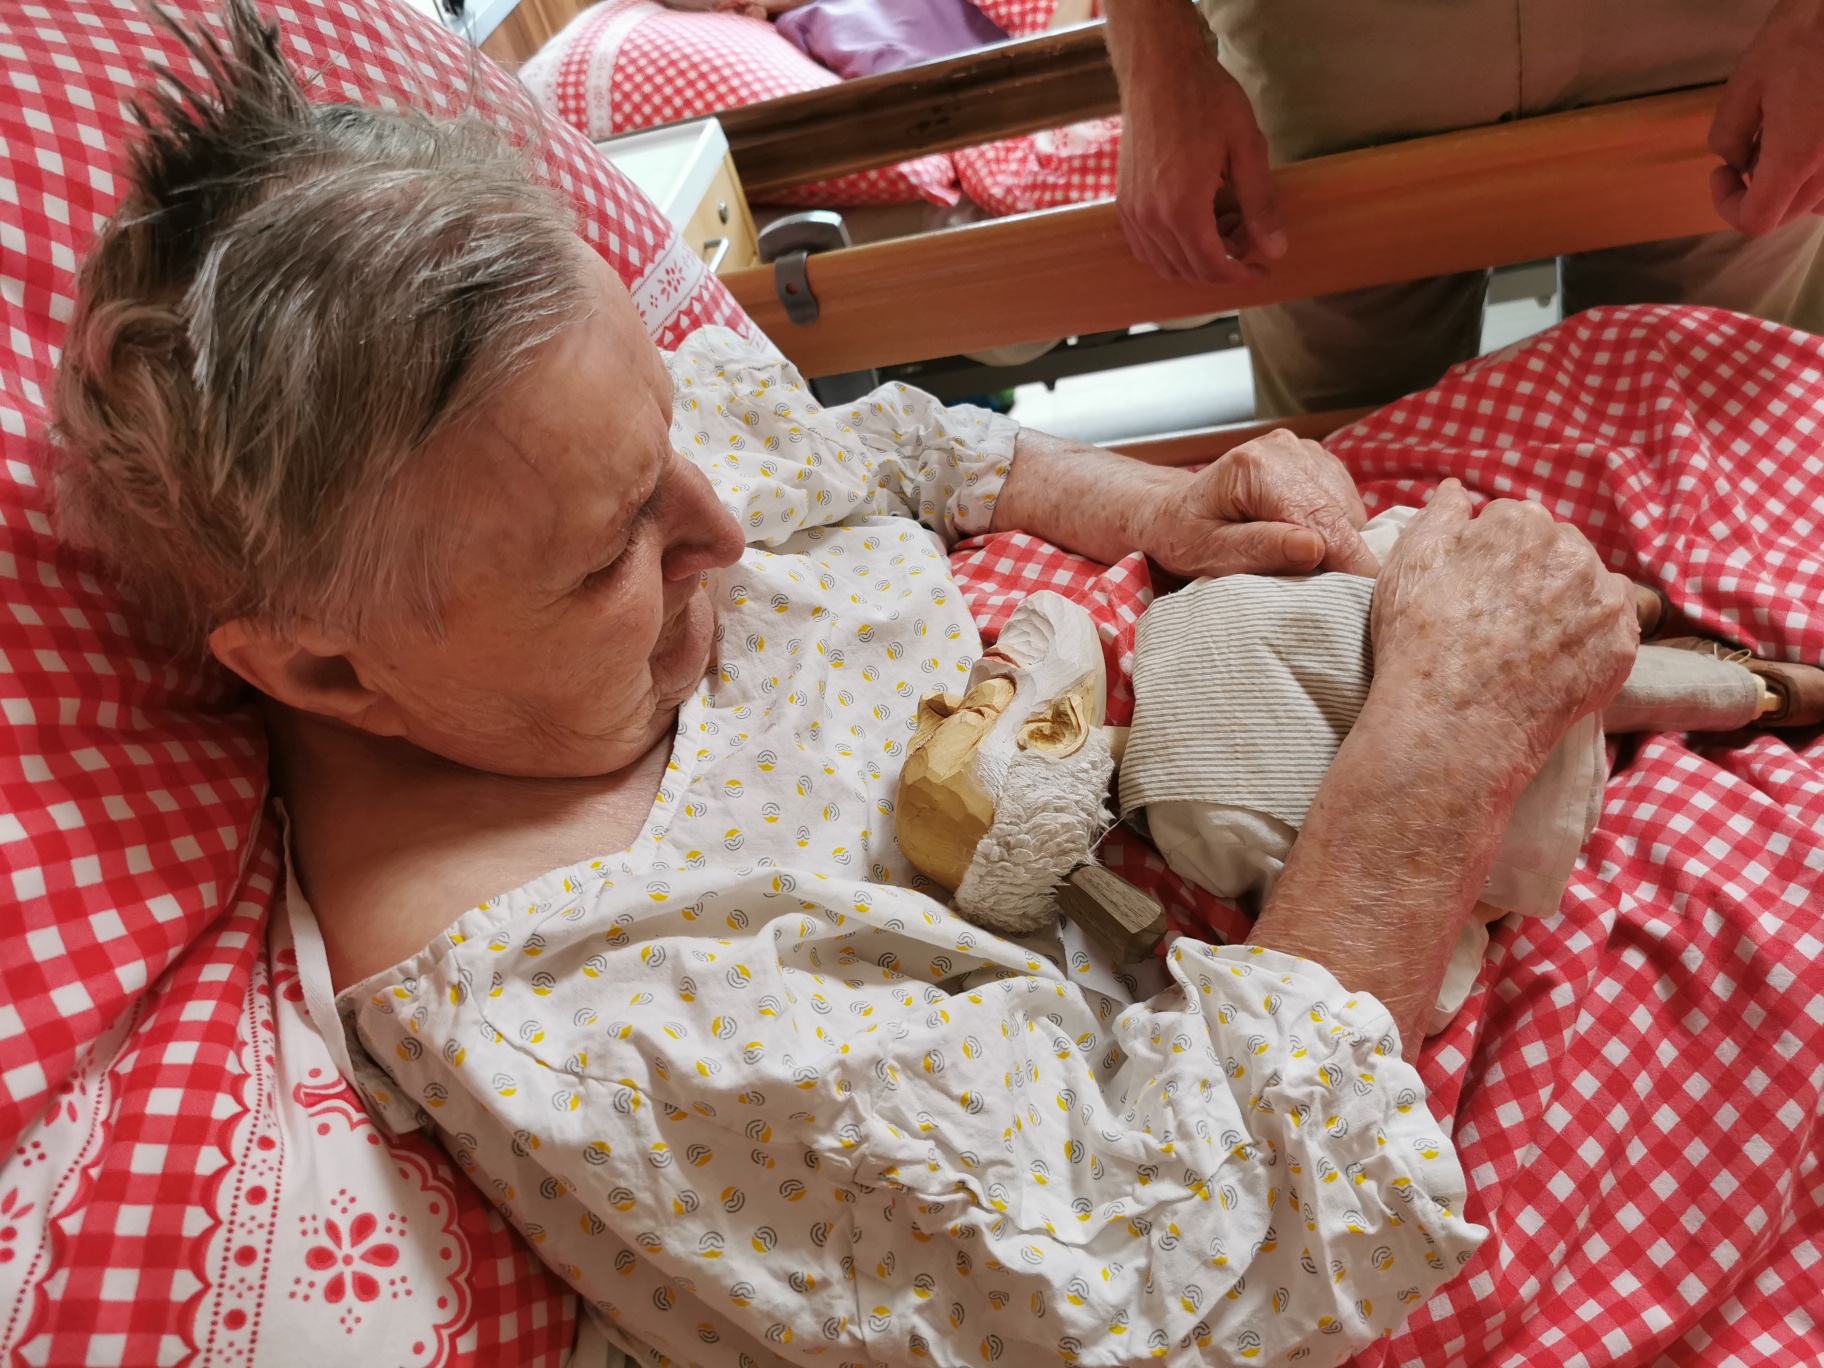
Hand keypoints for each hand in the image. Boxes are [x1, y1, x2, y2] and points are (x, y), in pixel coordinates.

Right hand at [1107, 0, 1285, 283]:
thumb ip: (1260, 204)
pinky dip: (1171, 252)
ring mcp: (1133, 213)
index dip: (1240, 276)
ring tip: (1224, 231)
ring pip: (1165, 265)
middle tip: (1248, 239)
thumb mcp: (1247, 148)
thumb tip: (1275, 250)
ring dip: (1197, 261)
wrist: (1159, 71)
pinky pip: (1145, 248)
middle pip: (1189, 271)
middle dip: (1223, 266)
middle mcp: (1151, 218)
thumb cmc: (1205, 100)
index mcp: (1183, 208)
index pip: (1212, 267)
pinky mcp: (1123, 203)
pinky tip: (1194, 229)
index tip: (1261, 271)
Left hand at [1138, 429, 1379, 578]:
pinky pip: (1345, 504)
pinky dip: (1336, 531)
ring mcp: (1304, 452)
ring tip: (1306, 569)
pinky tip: (1308, 546)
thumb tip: (1314, 548)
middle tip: (1322, 592)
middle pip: (1341, 513)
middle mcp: (1286, 450)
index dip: (1349, 559)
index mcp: (1258, 468)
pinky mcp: (1316, 463)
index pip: (1321, 518)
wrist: (1170, 509)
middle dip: (1341, 555)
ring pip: (1349, 509)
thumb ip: (1260, 549)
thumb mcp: (1207, 553)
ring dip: (1339, 543)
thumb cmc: (1182, 535)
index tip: (1370, 592)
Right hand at [1369, 481, 1636, 777]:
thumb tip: (1457, 490)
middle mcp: (1570, 550)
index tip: (1477, 586)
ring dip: (1566, 600)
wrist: (1452, 723)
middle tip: (1500, 617)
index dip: (1491, 554)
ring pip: (1588, 582)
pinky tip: (1556, 655)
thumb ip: (1439, 514)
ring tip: (1528, 640)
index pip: (1514, 520)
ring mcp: (1601, 598)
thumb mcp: (1407, 564)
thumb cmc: (1419, 643)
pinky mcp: (1621, 644)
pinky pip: (1615, 623)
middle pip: (1557, 548)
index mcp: (1519, 522)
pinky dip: (1592, 633)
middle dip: (1534, 572)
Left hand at [1707, 0, 1823, 234]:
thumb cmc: (1805, 35)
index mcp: (1797, 158)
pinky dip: (1819, 172)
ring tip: (1780, 142)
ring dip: (1792, 186)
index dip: (1726, 204)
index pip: (1756, 220)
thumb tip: (1733, 160)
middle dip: (1757, 194)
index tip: (1719, 173)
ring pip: (1817, 201)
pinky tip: (1809, 135)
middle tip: (1743, 157)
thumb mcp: (1747, 83)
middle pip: (1787, 214)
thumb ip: (1729, 133)